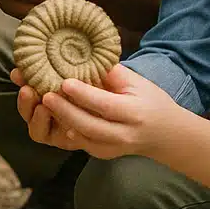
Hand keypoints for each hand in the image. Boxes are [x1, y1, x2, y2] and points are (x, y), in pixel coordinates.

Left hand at [12, 64, 180, 158]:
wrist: (166, 134)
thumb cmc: (151, 101)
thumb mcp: (137, 82)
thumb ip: (111, 72)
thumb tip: (84, 55)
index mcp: (134, 113)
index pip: (105, 105)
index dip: (83, 94)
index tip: (64, 81)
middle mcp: (124, 134)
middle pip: (89, 126)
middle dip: (65, 111)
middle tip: (45, 95)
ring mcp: (114, 148)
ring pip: (82, 138)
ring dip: (61, 121)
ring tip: (43, 103)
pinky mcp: (104, 154)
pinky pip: (82, 143)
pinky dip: (66, 130)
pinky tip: (53, 116)